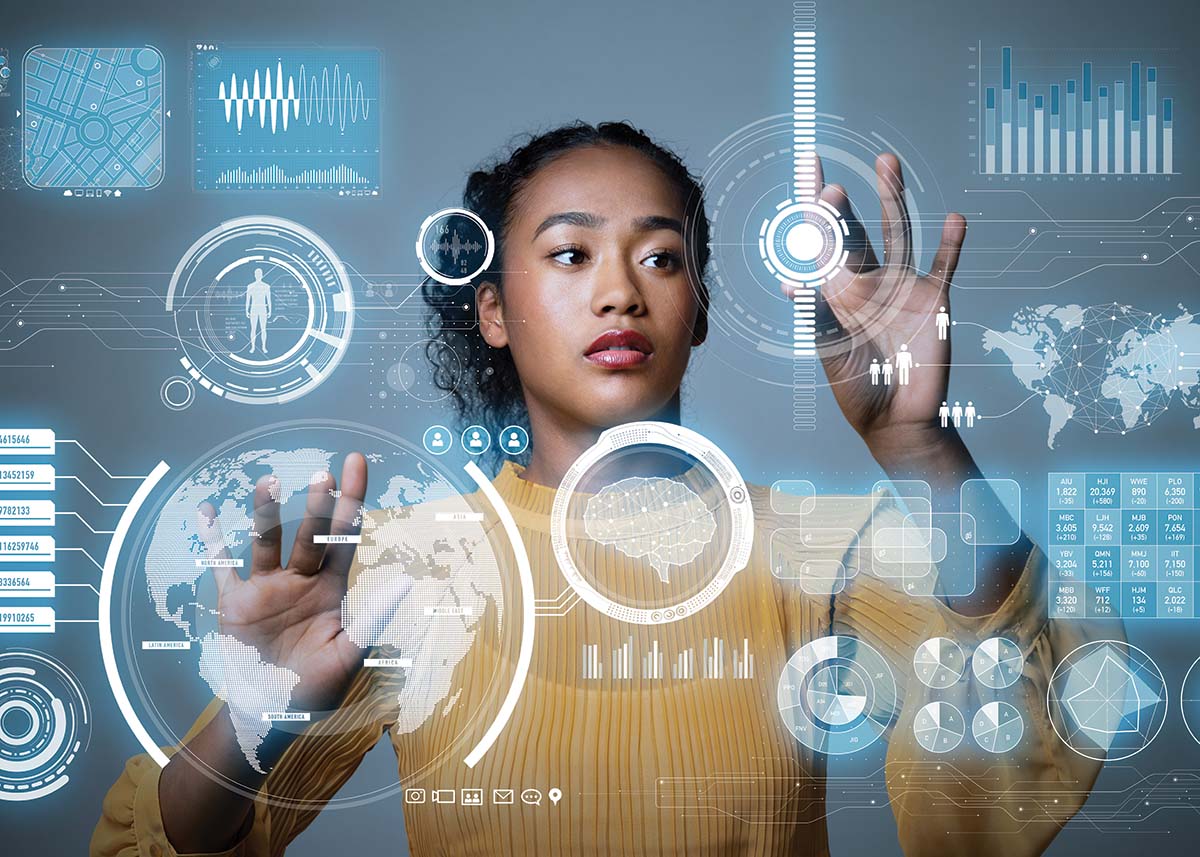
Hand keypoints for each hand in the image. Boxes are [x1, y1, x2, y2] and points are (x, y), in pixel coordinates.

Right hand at [196, 453, 370, 715]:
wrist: (271, 714)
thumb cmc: (315, 688)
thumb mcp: (349, 657)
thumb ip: (372, 619)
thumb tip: (405, 584)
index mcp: (331, 589)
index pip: (345, 537)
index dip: (352, 502)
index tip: (357, 463)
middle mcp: (300, 580)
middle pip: (310, 535)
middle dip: (317, 507)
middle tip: (323, 477)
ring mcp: (266, 588)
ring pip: (267, 542)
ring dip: (267, 513)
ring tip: (269, 482)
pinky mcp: (235, 602)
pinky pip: (222, 566)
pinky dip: (213, 540)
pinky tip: (207, 511)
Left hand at [805, 154, 965, 462]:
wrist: (895, 418)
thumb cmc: (856, 388)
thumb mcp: (832, 351)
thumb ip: (818, 316)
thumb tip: (794, 284)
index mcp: (835, 292)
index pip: (820, 244)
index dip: (811, 214)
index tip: (802, 179)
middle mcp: (867, 281)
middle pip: (855, 231)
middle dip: (842, 207)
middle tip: (831, 184)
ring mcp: (901, 286)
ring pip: (897, 232)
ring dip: (893, 198)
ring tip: (887, 164)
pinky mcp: (933, 299)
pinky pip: (944, 264)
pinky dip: (950, 243)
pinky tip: (953, 218)